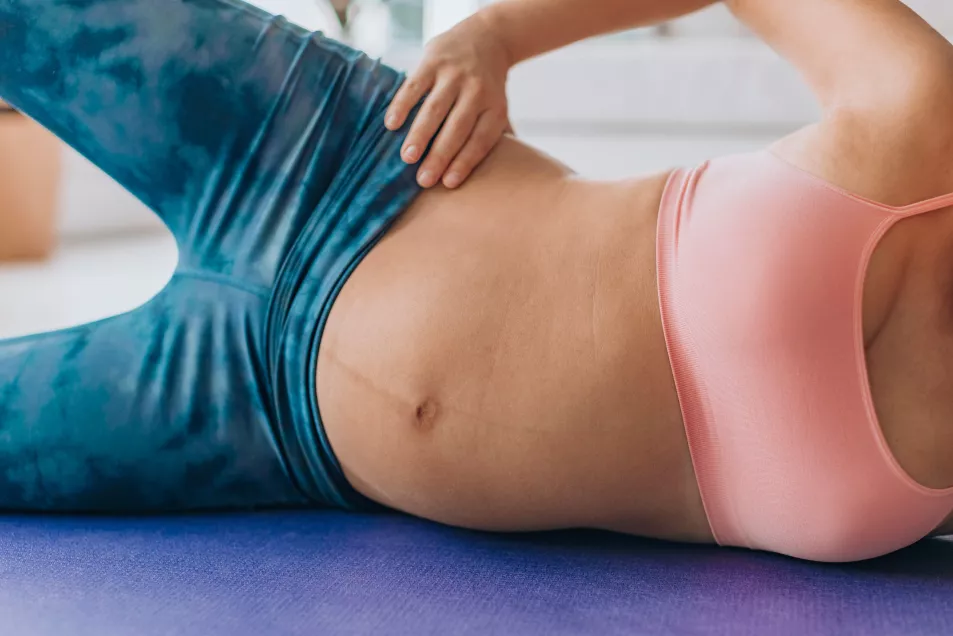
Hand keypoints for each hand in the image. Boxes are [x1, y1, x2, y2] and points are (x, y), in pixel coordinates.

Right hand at [385, 15, 513, 188]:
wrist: (486, 38)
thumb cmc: (488, 87)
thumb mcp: (499, 108)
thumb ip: (497, 138)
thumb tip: (498, 180)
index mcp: (495, 107)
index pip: (480, 140)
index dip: (465, 162)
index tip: (448, 184)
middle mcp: (477, 90)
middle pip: (457, 128)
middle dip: (440, 156)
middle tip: (423, 181)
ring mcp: (454, 74)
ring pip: (435, 109)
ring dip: (420, 135)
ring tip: (407, 158)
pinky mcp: (433, 60)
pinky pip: (415, 86)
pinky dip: (402, 106)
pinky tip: (391, 125)